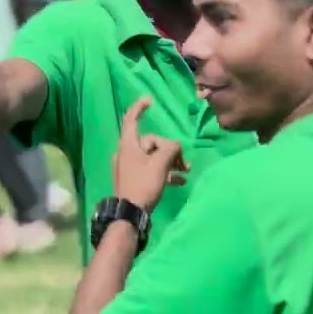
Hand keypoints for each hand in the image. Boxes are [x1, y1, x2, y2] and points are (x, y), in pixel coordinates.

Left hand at [112, 96, 188, 211]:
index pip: (130, 119)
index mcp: (128, 145)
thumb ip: (170, 149)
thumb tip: (174, 146)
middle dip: (169, 149)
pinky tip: (180, 181)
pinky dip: (165, 172)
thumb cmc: (142, 185)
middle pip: (151, 142)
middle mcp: (126, 153)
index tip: (150, 100)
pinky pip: (151, 169)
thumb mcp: (159, 164)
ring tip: (186, 171)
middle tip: (183, 162)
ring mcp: (129, 167)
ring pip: (153, 157)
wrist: (130, 213)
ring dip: (170, 162)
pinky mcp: (134, 179)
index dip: (139, 108)